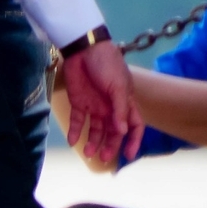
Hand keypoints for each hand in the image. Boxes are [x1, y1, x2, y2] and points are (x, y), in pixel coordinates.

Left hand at [62, 40, 143, 163]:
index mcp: (126, 102)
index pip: (134, 125)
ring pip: (96, 130)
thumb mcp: (118, 87)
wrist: (85, 50)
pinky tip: (72, 142)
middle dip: (110, 145)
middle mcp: (111, 107)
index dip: (133, 140)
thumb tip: (122, 132)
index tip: (129, 156)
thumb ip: (120, 110)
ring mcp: (95, 106)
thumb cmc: (107, 64)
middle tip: (104, 157)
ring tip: (88, 153)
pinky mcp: (79, 103)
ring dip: (93, 142)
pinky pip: (78, 122)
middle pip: (113, 131)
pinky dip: (75, 132)